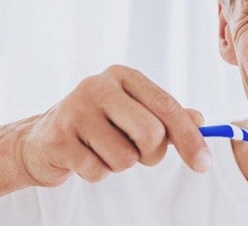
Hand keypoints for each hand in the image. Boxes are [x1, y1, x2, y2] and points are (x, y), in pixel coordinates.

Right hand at [17, 65, 210, 186]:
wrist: (43, 139)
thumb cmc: (100, 124)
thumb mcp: (135, 112)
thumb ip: (167, 116)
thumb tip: (200, 121)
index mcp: (123, 76)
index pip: (167, 106)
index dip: (190, 138)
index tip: (204, 163)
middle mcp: (98, 85)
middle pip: (151, 133)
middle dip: (151, 154)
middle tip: (138, 153)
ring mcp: (75, 109)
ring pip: (126, 158)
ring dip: (121, 164)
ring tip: (104, 150)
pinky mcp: (58, 137)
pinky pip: (99, 171)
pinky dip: (98, 172)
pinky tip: (84, 157)